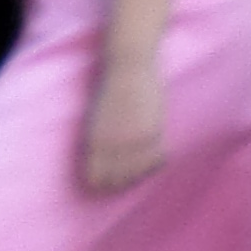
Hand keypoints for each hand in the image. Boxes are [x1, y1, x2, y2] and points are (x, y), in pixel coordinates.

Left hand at [82, 53, 165, 192]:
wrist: (129, 68)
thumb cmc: (111, 91)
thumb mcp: (96, 121)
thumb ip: (101, 143)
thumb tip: (107, 165)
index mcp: (93, 142)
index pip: (96, 178)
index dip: (102, 183)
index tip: (109, 182)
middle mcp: (112, 144)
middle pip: (118, 179)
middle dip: (122, 181)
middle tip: (129, 177)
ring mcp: (133, 140)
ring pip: (138, 172)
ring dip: (140, 173)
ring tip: (143, 168)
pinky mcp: (152, 132)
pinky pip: (155, 159)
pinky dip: (156, 163)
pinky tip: (157, 159)